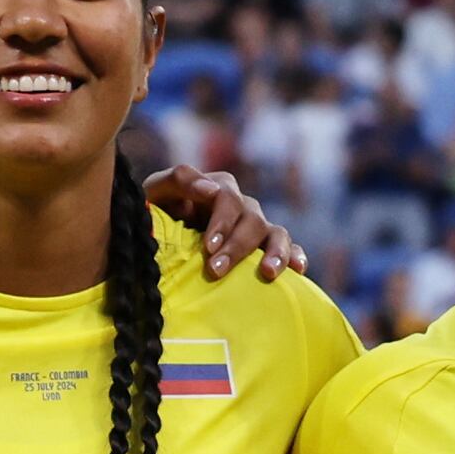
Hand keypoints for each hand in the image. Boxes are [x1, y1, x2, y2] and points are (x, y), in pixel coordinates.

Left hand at [137, 161, 306, 285]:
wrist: (160, 240)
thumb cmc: (156, 215)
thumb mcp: (156, 192)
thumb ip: (179, 181)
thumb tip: (212, 191)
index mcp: (218, 188)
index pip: (228, 198)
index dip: (221, 222)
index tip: (208, 247)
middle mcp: (242, 205)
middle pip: (251, 219)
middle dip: (236, 246)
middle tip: (216, 271)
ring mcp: (256, 227)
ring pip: (275, 232)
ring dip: (273, 252)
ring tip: (268, 273)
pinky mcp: (266, 247)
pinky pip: (289, 247)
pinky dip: (295, 256)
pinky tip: (298, 270)